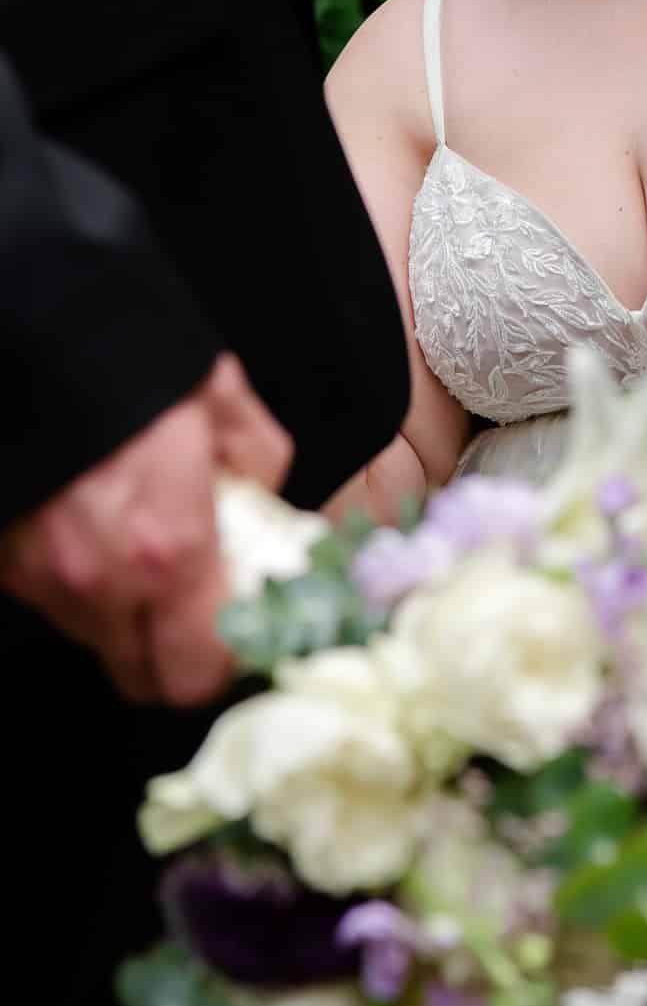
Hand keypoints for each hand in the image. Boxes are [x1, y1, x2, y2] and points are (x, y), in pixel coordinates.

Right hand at [0, 354, 291, 705]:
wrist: (36, 331)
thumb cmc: (134, 360)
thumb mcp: (222, 399)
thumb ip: (257, 460)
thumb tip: (262, 494)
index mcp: (168, 552)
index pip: (195, 675)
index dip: (223, 662)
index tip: (240, 628)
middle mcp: (98, 583)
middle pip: (141, 674)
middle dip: (174, 652)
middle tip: (197, 600)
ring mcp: (39, 577)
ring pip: (94, 636)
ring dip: (125, 613)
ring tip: (143, 544)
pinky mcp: (2, 560)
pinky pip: (52, 596)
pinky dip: (80, 580)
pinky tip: (94, 524)